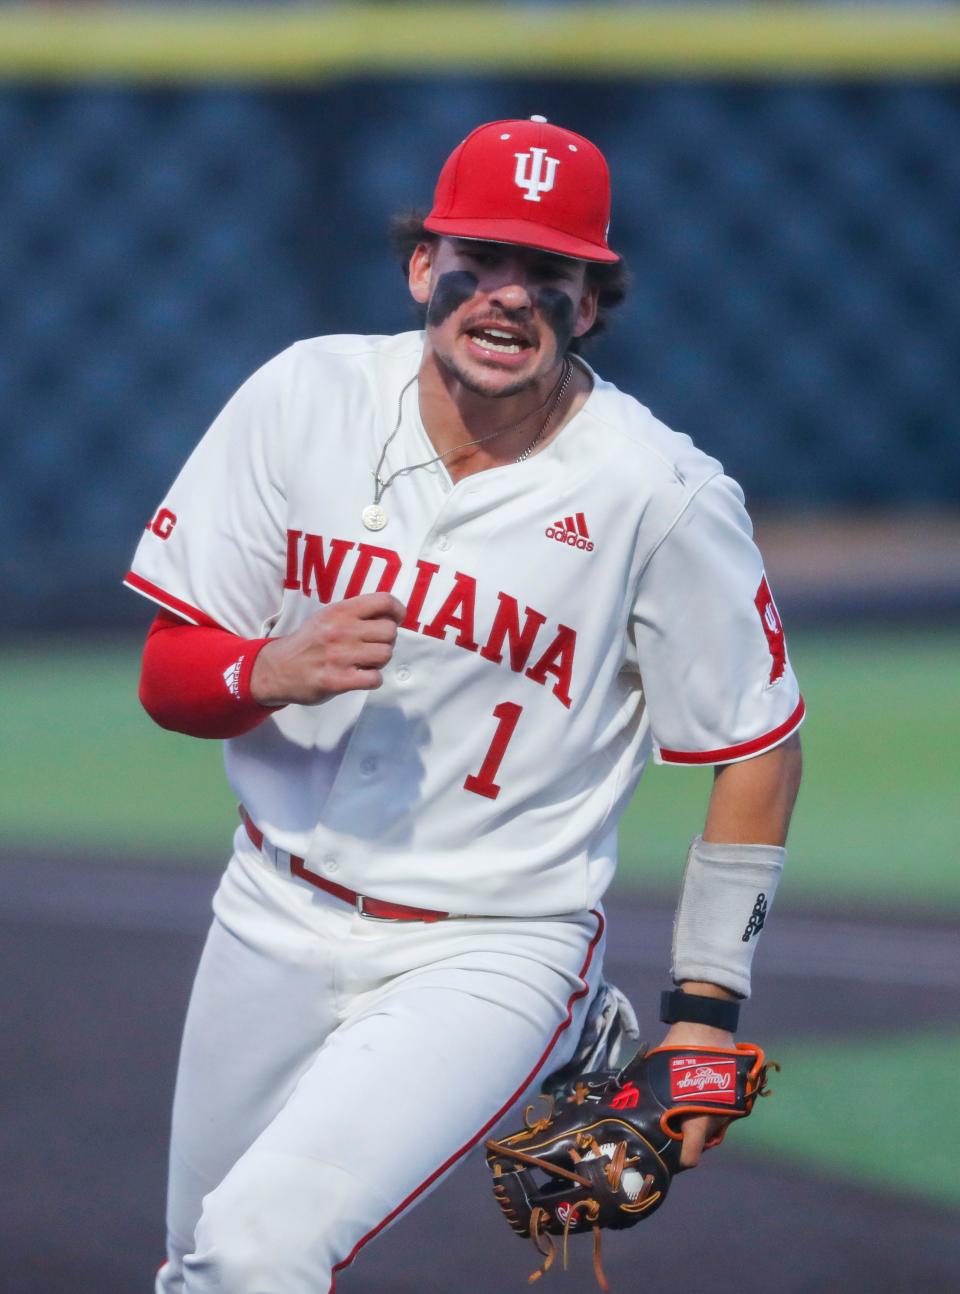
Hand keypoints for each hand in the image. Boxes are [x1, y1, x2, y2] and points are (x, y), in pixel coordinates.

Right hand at [250, 593, 406, 705]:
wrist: (277, 669)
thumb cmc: (308, 642)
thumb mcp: (327, 617)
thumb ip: (355, 613)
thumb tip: (391, 615)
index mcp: (340, 611)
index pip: (384, 601)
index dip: (397, 611)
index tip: (395, 620)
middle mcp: (341, 630)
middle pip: (389, 631)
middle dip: (387, 640)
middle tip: (373, 646)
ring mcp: (339, 656)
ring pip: (385, 654)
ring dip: (380, 661)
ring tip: (366, 662)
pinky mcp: (337, 680)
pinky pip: (374, 678)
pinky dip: (373, 679)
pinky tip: (361, 677)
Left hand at [658, 1018, 735, 1169]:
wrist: (707, 1025)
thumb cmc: (681, 1050)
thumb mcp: (660, 1073)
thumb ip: (652, 1095)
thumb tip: (628, 1103)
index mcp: (699, 1118)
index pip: (691, 1156)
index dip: (678, 1160)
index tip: (667, 1155)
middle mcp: (718, 1119)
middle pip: (700, 1142)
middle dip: (685, 1138)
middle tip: (667, 1127)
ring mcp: (729, 1110)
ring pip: (710, 1129)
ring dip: (697, 1123)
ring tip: (680, 1110)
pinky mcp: (735, 1099)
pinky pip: (720, 1114)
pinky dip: (708, 1111)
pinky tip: (694, 1100)